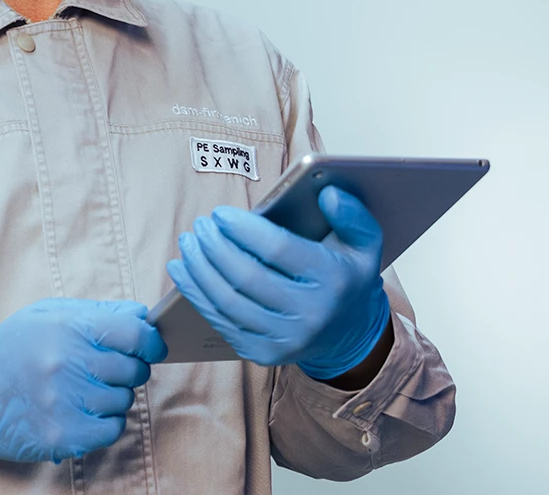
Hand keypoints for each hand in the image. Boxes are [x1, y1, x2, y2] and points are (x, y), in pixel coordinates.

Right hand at [0, 298, 166, 463]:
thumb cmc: (13, 349)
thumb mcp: (49, 314)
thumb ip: (98, 313)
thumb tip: (142, 317)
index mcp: (67, 328)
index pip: (134, 334)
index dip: (150, 341)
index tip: (150, 346)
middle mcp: (67, 364)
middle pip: (133, 369)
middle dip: (130, 369)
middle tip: (109, 370)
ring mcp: (64, 402)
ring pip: (124, 400)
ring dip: (114, 396)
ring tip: (88, 390)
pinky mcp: (61, 436)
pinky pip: (112, 429)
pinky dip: (107, 422)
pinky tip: (87, 412)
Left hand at [167, 186, 391, 379]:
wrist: (349, 334)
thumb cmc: (348, 276)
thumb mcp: (365, 242)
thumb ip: (352, 214)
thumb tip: (327, 193)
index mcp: (333, 281)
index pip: (279, 250)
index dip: (244, 229)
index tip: (220, 213)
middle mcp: (310, 315)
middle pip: (246, 277)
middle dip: (214, 247)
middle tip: (201, 225)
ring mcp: (284, 339)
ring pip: (227, 301)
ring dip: (199, 269)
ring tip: (188, 242)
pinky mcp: (262, 354)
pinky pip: (221, 320)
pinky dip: (196, 294)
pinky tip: (183, 271)